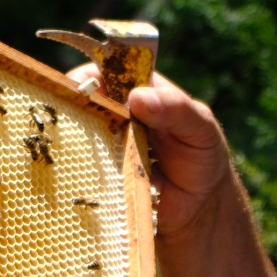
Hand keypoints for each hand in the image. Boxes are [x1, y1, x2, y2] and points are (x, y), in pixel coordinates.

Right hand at [71, 64, 234, 239]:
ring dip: (75, 142)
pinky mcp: (102, 172)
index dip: (88, 78)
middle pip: (80, 102)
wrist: (201, 204)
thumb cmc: (203, 155)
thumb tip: (136, 97)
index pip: (104, 71)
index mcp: (138, 89)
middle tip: (74, 125)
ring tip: (78, 152)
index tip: (80, 91)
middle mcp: (115, 113)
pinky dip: (80, 170)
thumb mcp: (200, 125)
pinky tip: (81, 175)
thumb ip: (175, 108)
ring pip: (77, 134)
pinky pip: (83, 167)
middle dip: (73, 110)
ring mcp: (105, 143)